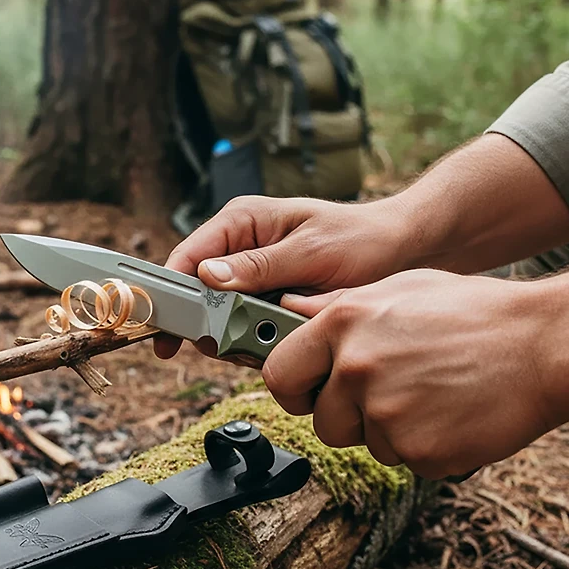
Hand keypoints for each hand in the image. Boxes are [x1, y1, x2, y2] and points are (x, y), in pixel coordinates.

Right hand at [154, 195, 412, 358]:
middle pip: (198, 291)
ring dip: (234, 335)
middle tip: (224, 347)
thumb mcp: (310, 251)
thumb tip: (207, 277)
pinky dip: (254, 339)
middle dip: (207, 322)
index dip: (171, 294)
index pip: (189, 256)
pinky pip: (245, 323)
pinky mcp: (268, 297)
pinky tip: (275, 344)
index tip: (166, 331)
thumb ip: (258, 265)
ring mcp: (254, 274)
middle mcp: (241, 246)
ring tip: (263, 342)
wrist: (402, 252)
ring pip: (220, 313)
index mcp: (242, 221)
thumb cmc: (360, 239)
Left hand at [263, 270, 557, 478]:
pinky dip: (423, 446)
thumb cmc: (472, 312)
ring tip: (429, 393)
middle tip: (387, 394)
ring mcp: (386, 413)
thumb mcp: (398, 288)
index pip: (280, 374)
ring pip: (365, 444)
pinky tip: (448, 413)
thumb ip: (337, 304)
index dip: (293, 388)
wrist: (542, 345)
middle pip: (322, 422)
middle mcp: (356, 369)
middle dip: (347, 416)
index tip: (307, 393)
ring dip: (389, 430)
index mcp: (342, 324)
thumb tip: (291, 311)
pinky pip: (404, 460)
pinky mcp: (419, 451)